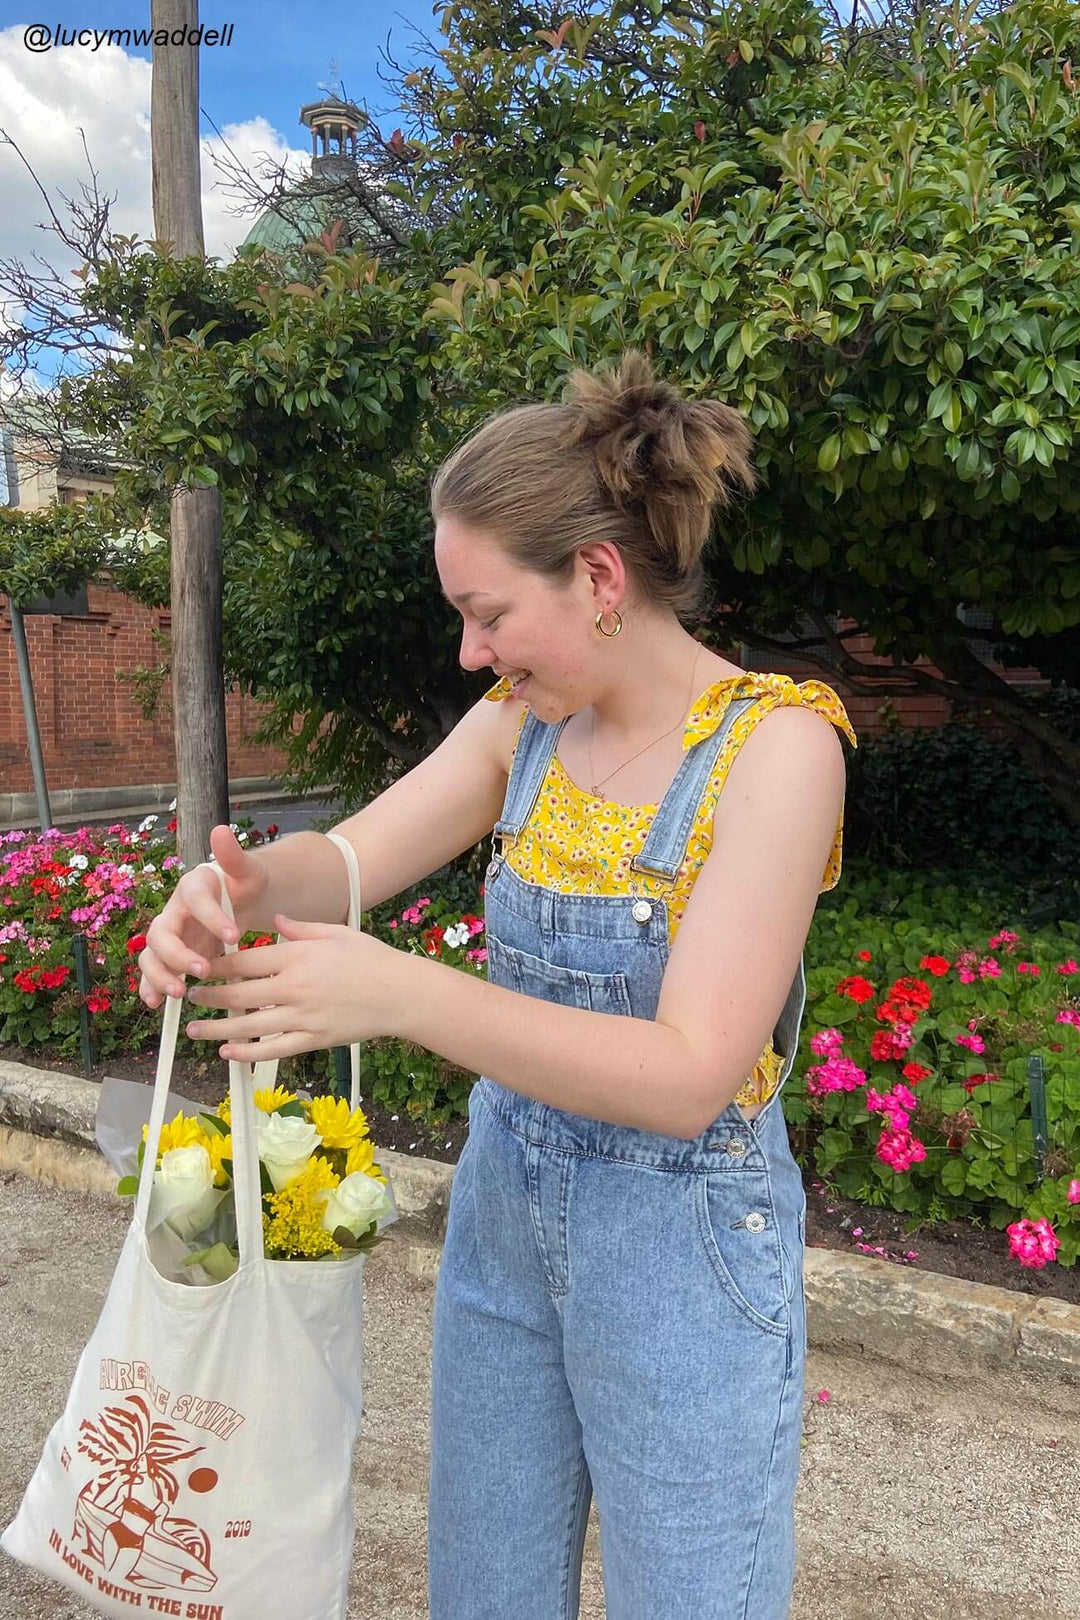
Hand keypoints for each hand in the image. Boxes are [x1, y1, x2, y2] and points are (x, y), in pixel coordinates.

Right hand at [139, 824, 268, 1008]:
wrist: (239, 899)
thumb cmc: (243, 883)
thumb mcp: (247, 869)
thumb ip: (234, 855)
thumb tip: (220, 830)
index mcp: (193, 887)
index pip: (195, 900)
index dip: (212, 918)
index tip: (235, 934)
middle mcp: (174, 911)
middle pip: (160, 932)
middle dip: (177, 954)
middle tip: (202, 970)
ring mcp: (170, 935)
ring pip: (150, 955)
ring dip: (159, 975)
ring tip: (178, 992)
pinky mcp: (171, 955)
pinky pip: (153, 972)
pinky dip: (151, 988)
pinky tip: (157, 1005)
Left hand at [181, 915, 401, 1062]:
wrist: (402, 993)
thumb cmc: (372, 958)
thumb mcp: (337, 933)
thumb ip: (301, 928)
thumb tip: (274, 920)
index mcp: (298, 957)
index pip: (245, 962)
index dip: (217, 966)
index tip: (198, 967)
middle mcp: (295, 988)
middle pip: (239, 994)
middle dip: (209, 996)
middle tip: (189, 997)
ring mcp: (303, 1017)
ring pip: (249, 1026)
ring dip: (216, 1028)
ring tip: (194, 1030)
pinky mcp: (314, 1040)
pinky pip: (273, 1049)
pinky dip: (247, 1053)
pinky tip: (228, 1052)